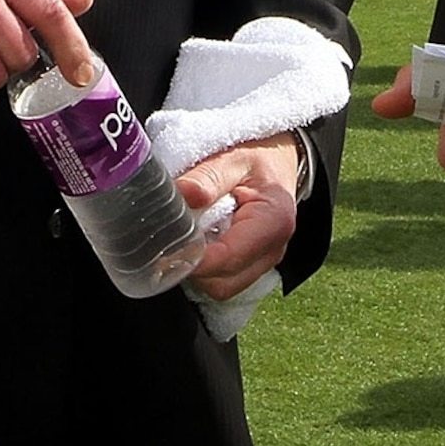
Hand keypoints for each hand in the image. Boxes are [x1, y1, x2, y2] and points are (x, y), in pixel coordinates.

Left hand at [175, 134, 301, 298]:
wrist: (279, 161)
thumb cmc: (259, 159)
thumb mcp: (235, 158)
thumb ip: (208, 177)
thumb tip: (182, 194)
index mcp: (274, 223)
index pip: (228, 258)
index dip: (192, 259)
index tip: (165, 249)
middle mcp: (272, 251)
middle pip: (222, 284)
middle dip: (192, 269)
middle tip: (169, 242)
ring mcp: (263, 263)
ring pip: (220, 287)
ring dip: (197, 270)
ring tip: (185, 238)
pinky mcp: (251, 267)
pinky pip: (222, 280)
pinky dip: (204, 269)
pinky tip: (197, 243)